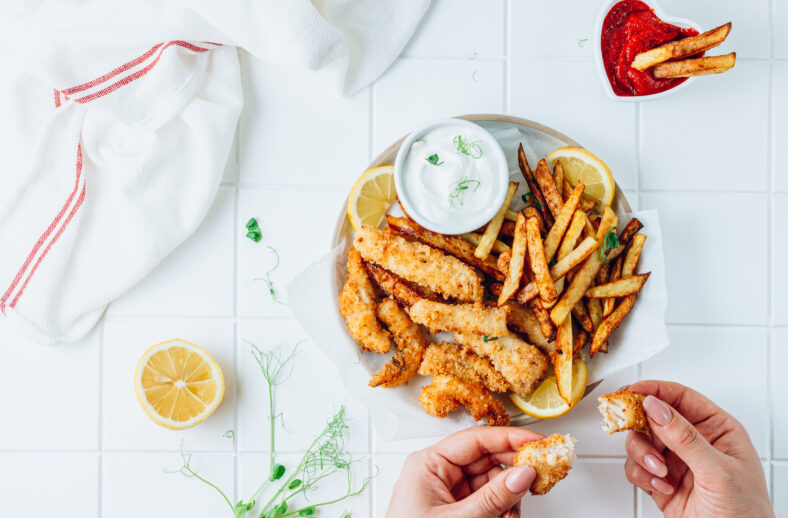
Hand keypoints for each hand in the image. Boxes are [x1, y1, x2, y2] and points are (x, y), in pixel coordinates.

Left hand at [385, 426, 540, 517]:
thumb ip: (493, 497)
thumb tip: (523, 474)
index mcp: (428, 464)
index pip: (475, 439)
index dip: (510, 437)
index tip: (539, 442)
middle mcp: (438, 473)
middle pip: (486, 458)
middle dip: (513, 471)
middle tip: (541, 476)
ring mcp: (448, 492)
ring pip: (490, 482)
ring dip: (508, 497)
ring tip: (512, 515)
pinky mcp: (456, 510)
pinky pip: (486, 500)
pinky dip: (501, 510)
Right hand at [624, 380, 772, 517]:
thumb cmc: (745, 513)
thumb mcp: (718, 471)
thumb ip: (685, 438)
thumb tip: (656, 407)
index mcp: (717, 429)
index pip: (680, 397)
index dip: (654, 390)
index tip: (631, 392)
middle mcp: (694, 442)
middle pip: (653, 417)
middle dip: (643, 429)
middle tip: (636, 432)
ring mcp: (676, 461)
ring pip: (640, 442)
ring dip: (643, 456)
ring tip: (659, 472)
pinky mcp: (661, 481)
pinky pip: (636, 467)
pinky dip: (642, 476)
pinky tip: (661, 486)